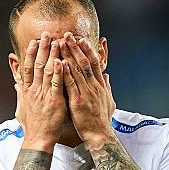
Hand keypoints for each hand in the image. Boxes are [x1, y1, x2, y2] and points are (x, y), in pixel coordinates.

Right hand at [15, 32, 65, 151]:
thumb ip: (20, 94)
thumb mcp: (21, 108)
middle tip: (46, 34)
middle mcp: (34, 91)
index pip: (27, 68)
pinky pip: (56, 83)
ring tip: (56, 41)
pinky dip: (58, 72)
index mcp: (27, 91)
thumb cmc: (32, 126)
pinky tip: (61, 61)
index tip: (34, 42)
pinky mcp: (54, 101)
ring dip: (51, 55)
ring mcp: (44, 95)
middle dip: (41, 48)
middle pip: (36, 65)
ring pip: (46, 71)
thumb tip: (17, 84)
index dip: (30, 53)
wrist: (38, 139)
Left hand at [59, 32, 115, 149]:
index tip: (81, 39)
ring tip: (61, 43)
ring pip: (77, 70)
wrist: (100, 135)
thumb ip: (107, 88)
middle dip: (76, 47)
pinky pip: (70, 84)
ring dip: (69, 55)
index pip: (94, 63)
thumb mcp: (109, 102)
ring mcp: (86, 93)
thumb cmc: (101, 121)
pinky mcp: (78, 101)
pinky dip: (65, 72)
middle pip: (85, 62)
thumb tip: (107, 77)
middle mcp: (94, 86)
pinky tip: (60, 62)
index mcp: (100, 86)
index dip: (88, 50)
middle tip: (68, 34)